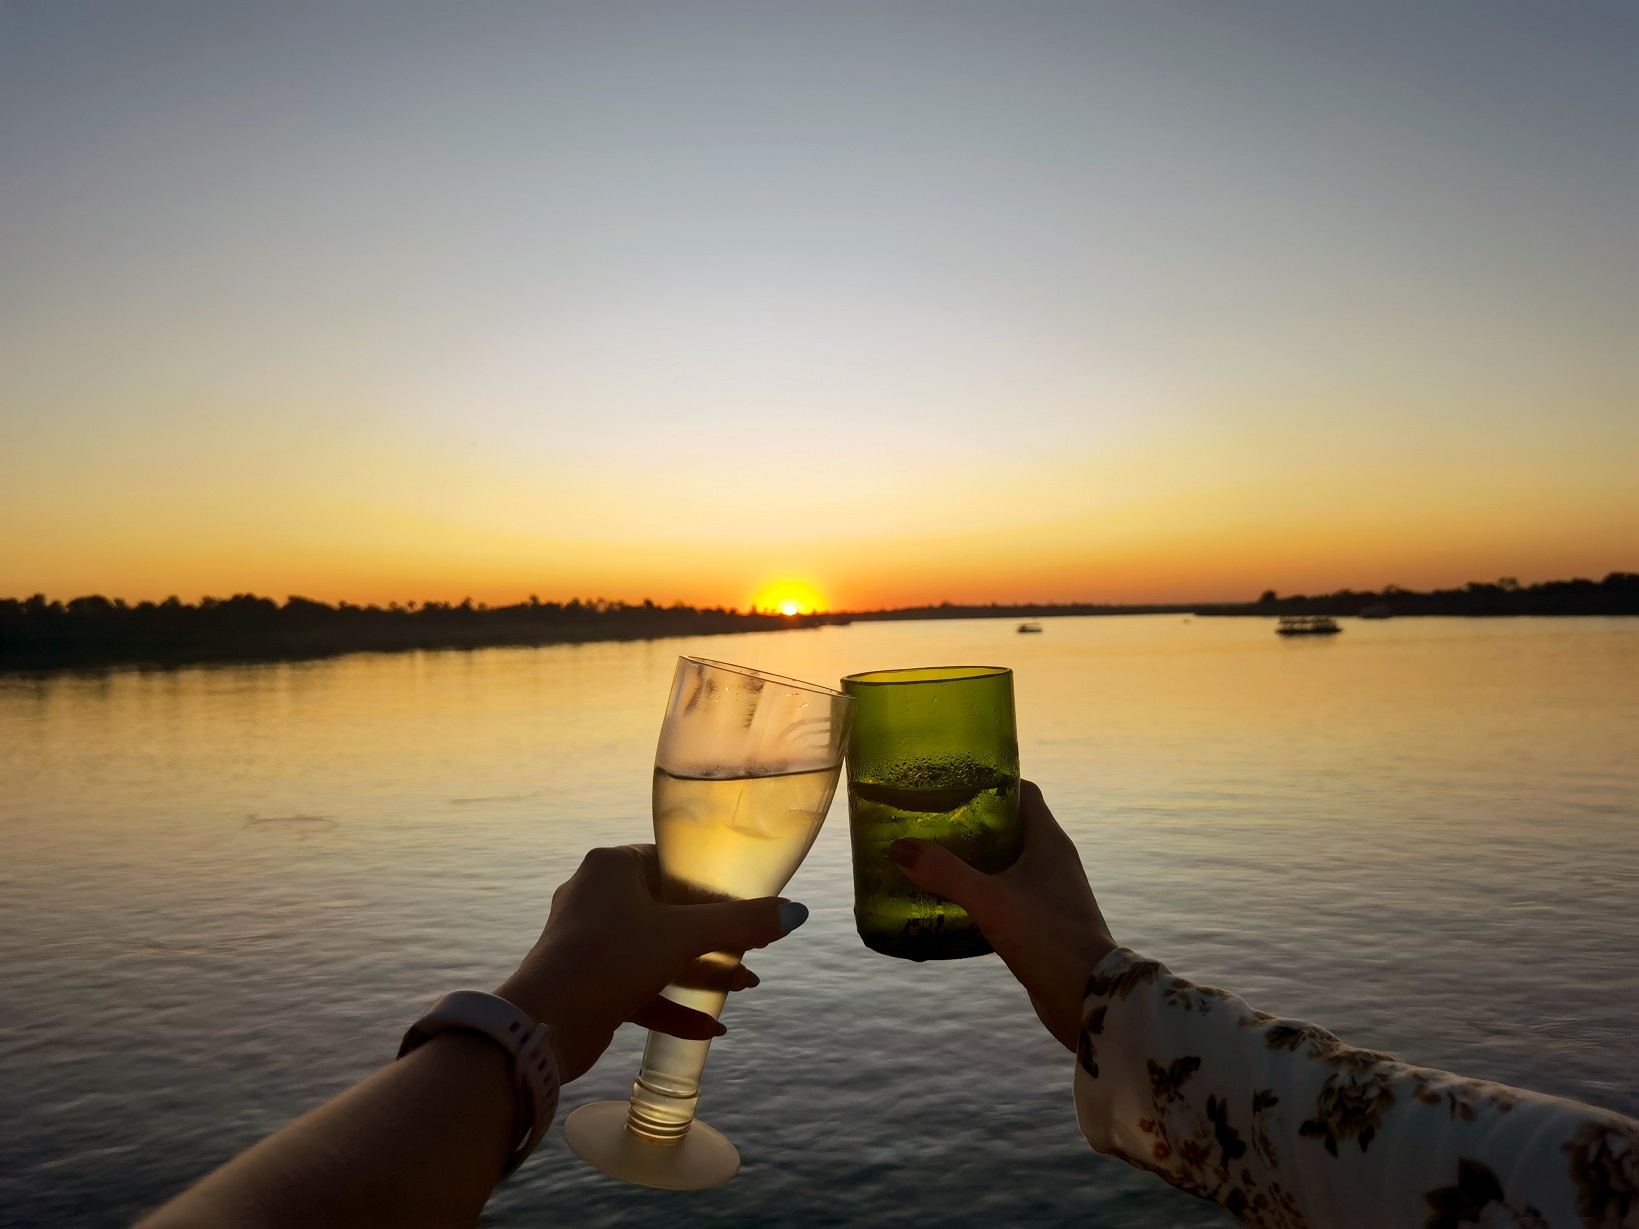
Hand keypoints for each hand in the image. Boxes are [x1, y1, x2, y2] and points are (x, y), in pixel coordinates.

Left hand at [495, 844, 803, 1081]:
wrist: (544, 1027)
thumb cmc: (612, 958)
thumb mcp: (684, 937)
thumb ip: (741, 924)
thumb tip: (796, 911)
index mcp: (611, 867)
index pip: (670, 862)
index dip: (710, 884)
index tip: (744, 904)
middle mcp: (595, 897)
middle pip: (667, 911)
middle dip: (713, 938)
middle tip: (752, 952)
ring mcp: (588, 942)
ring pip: (656, 953)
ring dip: (699, 973)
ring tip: (743, 989)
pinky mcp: (587, 983)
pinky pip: (639, 986)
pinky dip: (672, 1005)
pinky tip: (709, 1030)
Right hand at [889, 781, 1114, 1050]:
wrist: (1088, 997)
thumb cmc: (1046, 937)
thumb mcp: (989, 900)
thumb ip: (945, 872)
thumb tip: (899, 848)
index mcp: (1050, 841)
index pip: (1023, 793)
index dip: (992, 782)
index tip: (954, 782)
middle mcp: (1055, 861)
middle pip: (1012, 826)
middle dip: (974, 822)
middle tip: (933, 821)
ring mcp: (1053, 892)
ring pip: (1010, 863)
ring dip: (978, 859)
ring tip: (936, 858)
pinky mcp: (1045, 922)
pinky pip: (1010, 894)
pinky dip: (985, 891)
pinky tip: (955, 902)